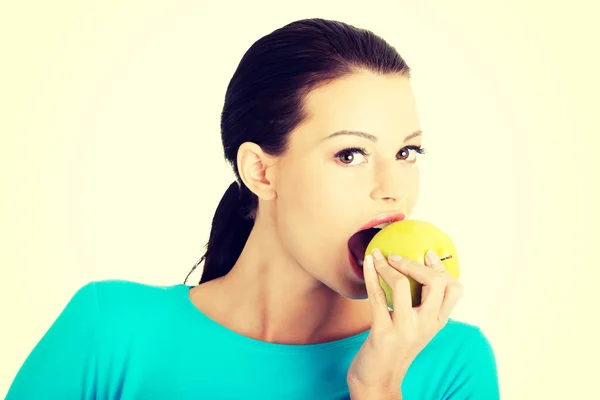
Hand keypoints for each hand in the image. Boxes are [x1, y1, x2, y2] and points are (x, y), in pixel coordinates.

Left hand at [347, 248, 463, 398]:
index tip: (428, 253)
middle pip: (436, 283)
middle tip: (398, 256)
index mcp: (437, 323)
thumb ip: (422, 307)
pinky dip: (371, 274)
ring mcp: (404, 329)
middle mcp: (426, 326)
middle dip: (416, 263)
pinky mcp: (382, 332)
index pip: (454, 289)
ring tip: (379, 257)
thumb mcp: (416, 329)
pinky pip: (376, 295)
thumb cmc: (394, 348)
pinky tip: (368, 263)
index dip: (442, 267)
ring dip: (388, 266)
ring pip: (403, 285)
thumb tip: (417, 272)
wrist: (378, 381)